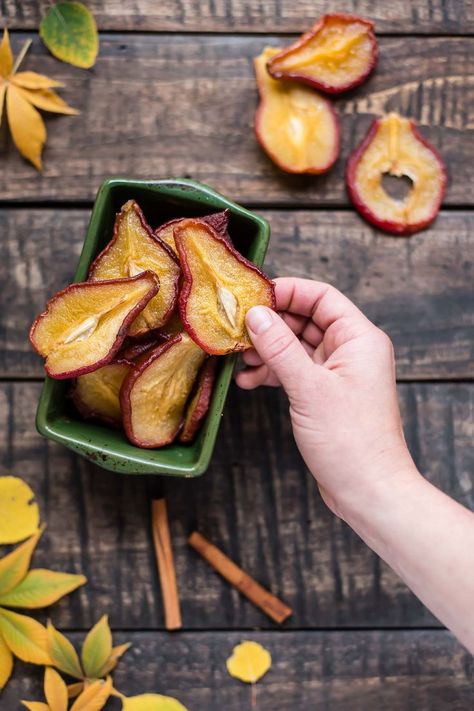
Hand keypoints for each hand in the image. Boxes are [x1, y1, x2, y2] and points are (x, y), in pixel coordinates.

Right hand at [236, 277, 418, 518]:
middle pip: (305, 320)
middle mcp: (351, 351)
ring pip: (296, 347)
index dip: (287, 292)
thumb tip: (256, 314)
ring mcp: (337, 374)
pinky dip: (272, 373)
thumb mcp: (309, 387)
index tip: (254, 296)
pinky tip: (249, 380)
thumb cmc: (351, 440)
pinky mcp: (325, 395)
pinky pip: (294, 371)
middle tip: (238, 329)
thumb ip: (280, 347)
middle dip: (271, 324)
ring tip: (240, 359)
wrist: (368, 490)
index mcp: (359, 338)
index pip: (321, 297)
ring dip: (267, 350)